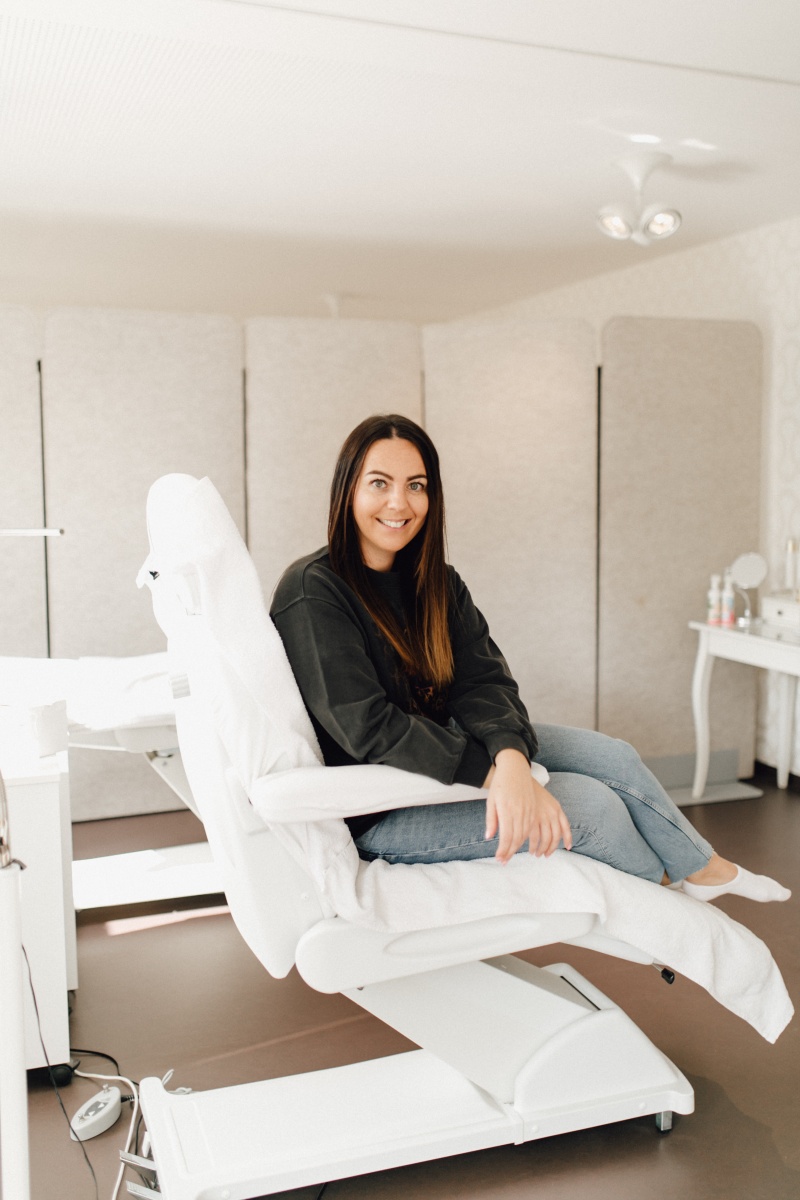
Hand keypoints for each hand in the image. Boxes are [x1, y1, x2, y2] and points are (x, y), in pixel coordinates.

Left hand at [483, 749, 571, 864]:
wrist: (514, 768)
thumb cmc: (500, 784)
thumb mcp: (491, 801)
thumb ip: (491, 820)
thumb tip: (489, 837)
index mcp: (508, 810)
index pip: (507, 836)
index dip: (504, 850)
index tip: (500, 859)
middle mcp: (521, 811)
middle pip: (517, 838)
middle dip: (511, 851)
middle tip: (504, 861)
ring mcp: (531, 810)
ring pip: (529, 834)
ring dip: (524, 847)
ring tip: (514, 855)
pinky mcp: (536, 808)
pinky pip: (537, 827)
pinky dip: (535, 838)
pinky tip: (532, 845)